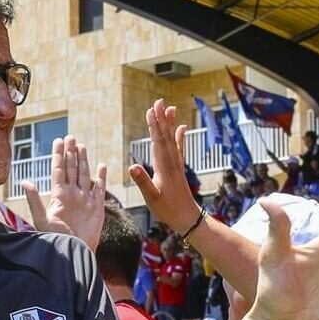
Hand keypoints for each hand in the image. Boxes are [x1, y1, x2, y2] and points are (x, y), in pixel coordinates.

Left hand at [22, 135, 107, 244]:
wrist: (74, 253)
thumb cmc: (56, 239)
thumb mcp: (42, 219)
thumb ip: (34, 200)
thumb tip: (25, 181)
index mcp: (59, 196)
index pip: (58, 170)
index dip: (59, 155)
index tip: (58, 140)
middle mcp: (72, 195)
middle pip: (71, 169)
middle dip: (71, 153)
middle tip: (70, 137)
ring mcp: (85, 200)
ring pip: (84, 175)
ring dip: (83, 161)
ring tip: (82, 146)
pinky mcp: (97, 208)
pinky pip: (100, 188)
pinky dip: (101, 177)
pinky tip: (101, 165)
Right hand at [128, 99, 202, 231]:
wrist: (187, 217)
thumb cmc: (168, 209)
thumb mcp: (151, 197)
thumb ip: (142, 181)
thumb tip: (132, 166)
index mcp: (164, 167)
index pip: (158, 141)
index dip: (154, 125)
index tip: (152, 110)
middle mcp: (172, 162)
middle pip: (165, 136)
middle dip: (162, 118)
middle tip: (159, 101)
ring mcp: (176, 164)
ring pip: (172, 139)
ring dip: (170, 123)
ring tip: (170, 108)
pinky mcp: (178, 169)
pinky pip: (179, 148)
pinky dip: (179, 137)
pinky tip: (182, 128)